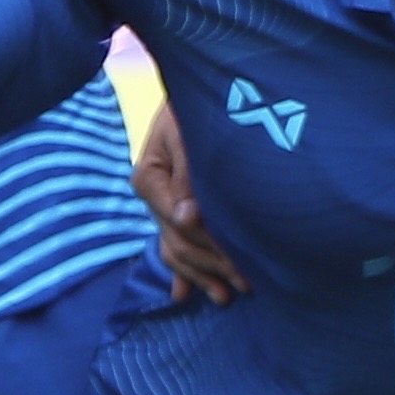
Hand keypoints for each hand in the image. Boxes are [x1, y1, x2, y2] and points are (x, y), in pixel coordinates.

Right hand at [131, 99, 245, 304]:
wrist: (199, 97)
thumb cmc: (196, 110)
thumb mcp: (188, 132)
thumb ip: (189, 172)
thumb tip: (187, 217)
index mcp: (149, 175)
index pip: (175, 217)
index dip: (203, 237)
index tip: (234, 253)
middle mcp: (155, 196)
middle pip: (179, 240)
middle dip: (212, 264)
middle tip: (245, 283)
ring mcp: (164, 206)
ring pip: (178, 250)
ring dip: (202, 275)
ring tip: (227, 297)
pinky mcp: (177, 212)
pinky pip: (174, 248)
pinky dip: (183, 273)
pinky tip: (185, 296)